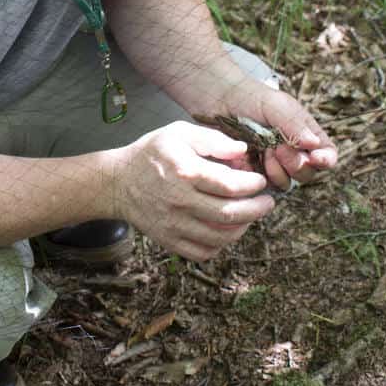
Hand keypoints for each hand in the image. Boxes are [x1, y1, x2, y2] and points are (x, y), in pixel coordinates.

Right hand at [110, 121, 275, 261]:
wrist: (118, 182)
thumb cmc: (151, 154)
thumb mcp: (178, 133)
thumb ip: (212, 139)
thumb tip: (241, 150)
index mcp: (184, 172)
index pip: (230, 185)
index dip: (253, 185)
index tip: (260, 181)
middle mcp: (180, 202)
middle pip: (229, 214)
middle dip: (257, 209)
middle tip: (267, 202)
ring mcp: (174, 225)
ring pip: (220, 237)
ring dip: (243, 227)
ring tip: (250, 215)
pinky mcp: (169, 241)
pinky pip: (204, 252)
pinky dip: (222, 245)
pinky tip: (227, 229)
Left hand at [216, 82, 337, 190]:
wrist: (220, 101)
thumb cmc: (253, 99)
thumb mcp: (277, 106)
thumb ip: (295, 125)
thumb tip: (314, 145)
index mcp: (306, 135)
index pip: (327, 154)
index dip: (326, 160)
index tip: (316, 158)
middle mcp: (293, 153)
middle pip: (308, 173)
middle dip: (296, 163)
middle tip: (279, 147)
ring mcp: (274, 165)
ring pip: (288, 183)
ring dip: (278, 170)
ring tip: (265, 150)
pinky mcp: (255, 174)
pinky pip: (264, 185)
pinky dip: (261, 174)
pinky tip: (251, 158)